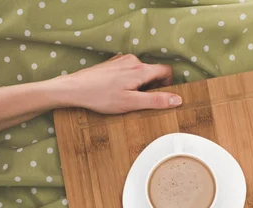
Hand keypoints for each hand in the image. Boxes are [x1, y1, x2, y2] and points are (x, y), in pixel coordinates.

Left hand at [55, 54, 181, 113]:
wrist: (75, 89)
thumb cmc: (101, 97)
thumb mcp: (131, 103)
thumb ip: (156, 101)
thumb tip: (177, 100)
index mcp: (140, 69)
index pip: (166, 71)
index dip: (168, 85)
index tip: (162, 98)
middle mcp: (133, 61)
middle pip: (153, 72)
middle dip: (153, 87)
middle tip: (142, 103)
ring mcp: (122, 61)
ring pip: (141, 73)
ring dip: (140, 86)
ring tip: (128, 99)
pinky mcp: (113, 64)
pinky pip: (129, 72)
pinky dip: (130, 82)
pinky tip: (118, 93)